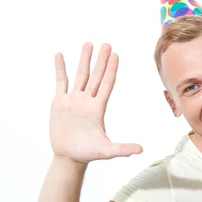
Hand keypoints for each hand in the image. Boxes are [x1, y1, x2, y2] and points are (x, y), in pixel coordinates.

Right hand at [50, 43, 142, 162]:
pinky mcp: (60, 103)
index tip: (116, 55)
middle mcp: (87, 101)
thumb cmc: (88, 153)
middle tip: (106, 44)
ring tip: (88, 44)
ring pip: (80, 75)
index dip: (111, 70)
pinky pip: (60, 82)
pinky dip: (60, 69)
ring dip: (84, 60)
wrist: (69, 156)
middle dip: (101, 60)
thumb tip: (141, 150)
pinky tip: (60, 55)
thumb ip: (123, 149)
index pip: (106, 84)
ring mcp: (73, 100)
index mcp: (98, 108)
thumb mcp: (107, 151)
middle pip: (96, 76)